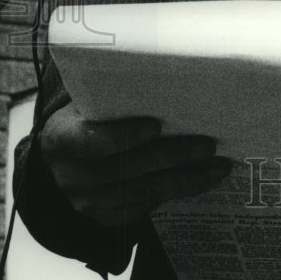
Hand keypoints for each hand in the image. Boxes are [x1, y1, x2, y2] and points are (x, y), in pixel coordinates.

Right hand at [40, 103, 231, 227]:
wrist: (63, 160)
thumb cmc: (87, 119)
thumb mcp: (86, 103)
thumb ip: (114, 91)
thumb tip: (167, 62)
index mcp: (62, 139)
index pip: (91, 142)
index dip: (124, 136)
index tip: (156, 125)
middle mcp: (72, 176)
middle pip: (125, 171)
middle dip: (170, 158)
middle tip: (206, 145)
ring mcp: (89, 202)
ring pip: (142, 194)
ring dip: (185, 179)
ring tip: (219, 165)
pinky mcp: (108, 217)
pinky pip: (147, 208)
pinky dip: (180, 193)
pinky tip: (205, 179)